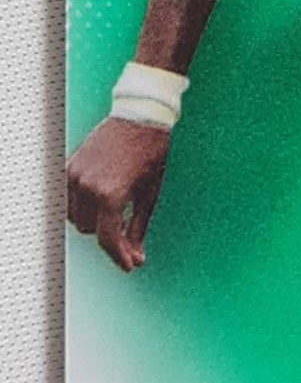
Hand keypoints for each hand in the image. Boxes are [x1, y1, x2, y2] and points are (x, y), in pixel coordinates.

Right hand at [66, 118, 170, 271]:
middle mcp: (87, 186)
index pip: (107, 239)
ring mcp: (74, 175)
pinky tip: (97, 199)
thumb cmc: (151, 155)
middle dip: (108, 232)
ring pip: (76, 218)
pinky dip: (80, 205)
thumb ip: (138, 228)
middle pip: (91, 230)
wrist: (140, 116)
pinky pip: (67, 200)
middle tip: (127, 228)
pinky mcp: (68, 166)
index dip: (119, 257)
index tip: (131, 266)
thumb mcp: (150, 194)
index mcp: (110, 194)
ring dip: (93, 219)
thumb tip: (135, 257)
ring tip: (113, 206)